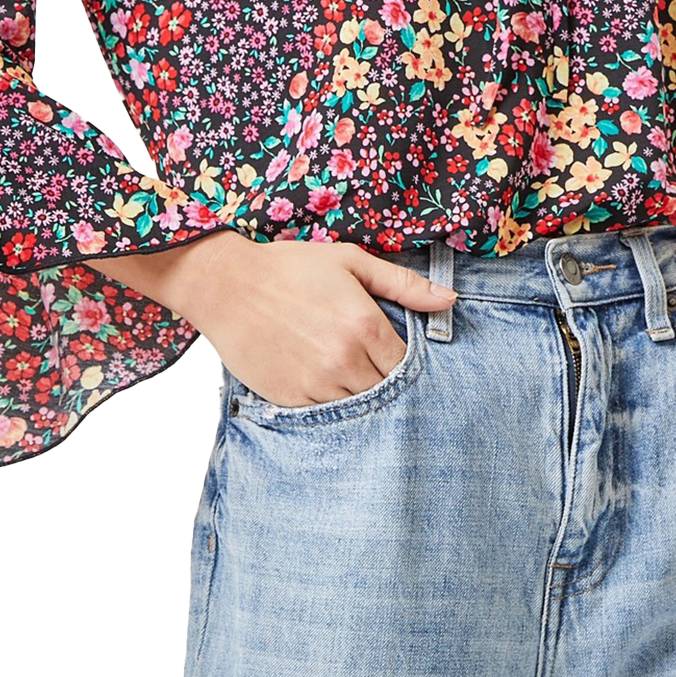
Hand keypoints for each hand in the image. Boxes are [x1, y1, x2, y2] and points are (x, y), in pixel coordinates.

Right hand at [84, 232, 456, 408]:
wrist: (226, 284)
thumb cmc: (289, 267)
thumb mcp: (350, 262)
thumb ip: (403, 284)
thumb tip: (450, 299)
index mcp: (365, 326)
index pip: (407, 364)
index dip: (404, 361)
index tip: (393, 353)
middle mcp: (344, 360)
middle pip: (386, 390)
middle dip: (384, 379)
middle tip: (370, 362)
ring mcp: (316, 383)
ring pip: (358, 407)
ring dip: (357, 393)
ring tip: (344, 370)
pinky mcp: (290, 397)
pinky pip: (324, 415)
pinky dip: (328, 401)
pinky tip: (320, 379)